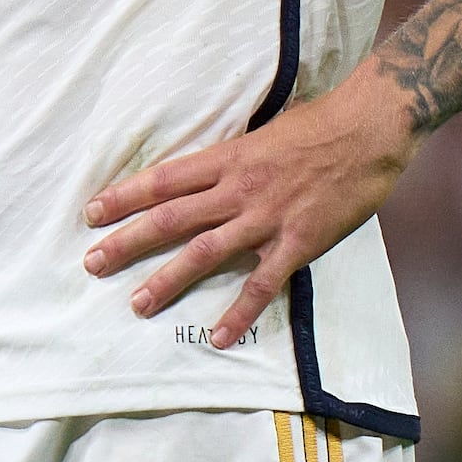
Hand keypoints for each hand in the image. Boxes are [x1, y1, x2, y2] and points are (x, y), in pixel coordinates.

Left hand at [80, 70, 421, 351]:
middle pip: (170, 219)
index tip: (91, 213)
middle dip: (127, 243)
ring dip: (168, 281)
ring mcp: (266, 218)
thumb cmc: (318, 125)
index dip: (124, 197)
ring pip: (205, 253)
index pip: (163, 180)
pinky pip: (261, 284)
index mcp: (227, 158)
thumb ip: (230, 159)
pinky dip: (239, 312)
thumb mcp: (261, 133)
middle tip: (93, 264)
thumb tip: (202, 173)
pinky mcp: (298, 243)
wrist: (370, 128)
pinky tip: (217, 336)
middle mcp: (238, 189)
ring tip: (138, 304)